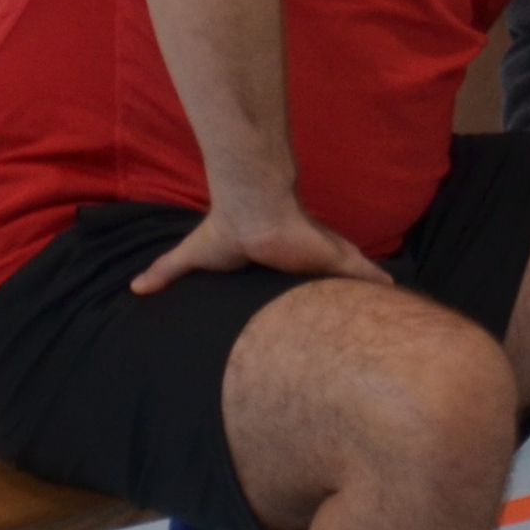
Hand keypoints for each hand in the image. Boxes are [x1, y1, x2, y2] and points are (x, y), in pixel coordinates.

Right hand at [124, 186, 387, 297]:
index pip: (294, 274)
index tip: (310, 310)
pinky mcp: (338, 256)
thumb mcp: (193, 257)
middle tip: (352, 320)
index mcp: (278, 257)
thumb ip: (167, 271)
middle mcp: (305, 257)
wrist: (252, 209)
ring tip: (381, 314)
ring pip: (350, 278)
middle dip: (339, 296)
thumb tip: (134, 288)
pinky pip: (364, 273)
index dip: (302, 287)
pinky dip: (378, 282)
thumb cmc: (228, 230)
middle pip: (327, 279)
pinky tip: (395, 293)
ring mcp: (324, 256)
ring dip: (364, 292)